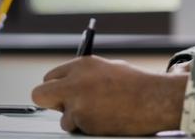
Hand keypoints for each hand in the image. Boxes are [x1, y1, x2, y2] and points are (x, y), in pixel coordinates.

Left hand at [31, 55, 187, 135]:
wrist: (154, 99)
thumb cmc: (136, 84)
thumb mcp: (107, 69)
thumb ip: (83, 76)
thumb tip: (68, 86)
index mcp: (81, 65)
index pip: (50, 76)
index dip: (57, 87)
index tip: (62, 93)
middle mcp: (74, 82)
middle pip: (40, 94)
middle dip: (49, 102)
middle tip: (62, 106)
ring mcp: (78, 103)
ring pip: (62, 118)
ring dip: (76, 120)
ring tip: (100, 114)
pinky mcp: (84, 121)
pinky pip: (78, 129)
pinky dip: (88, 128)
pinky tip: (106, 120)